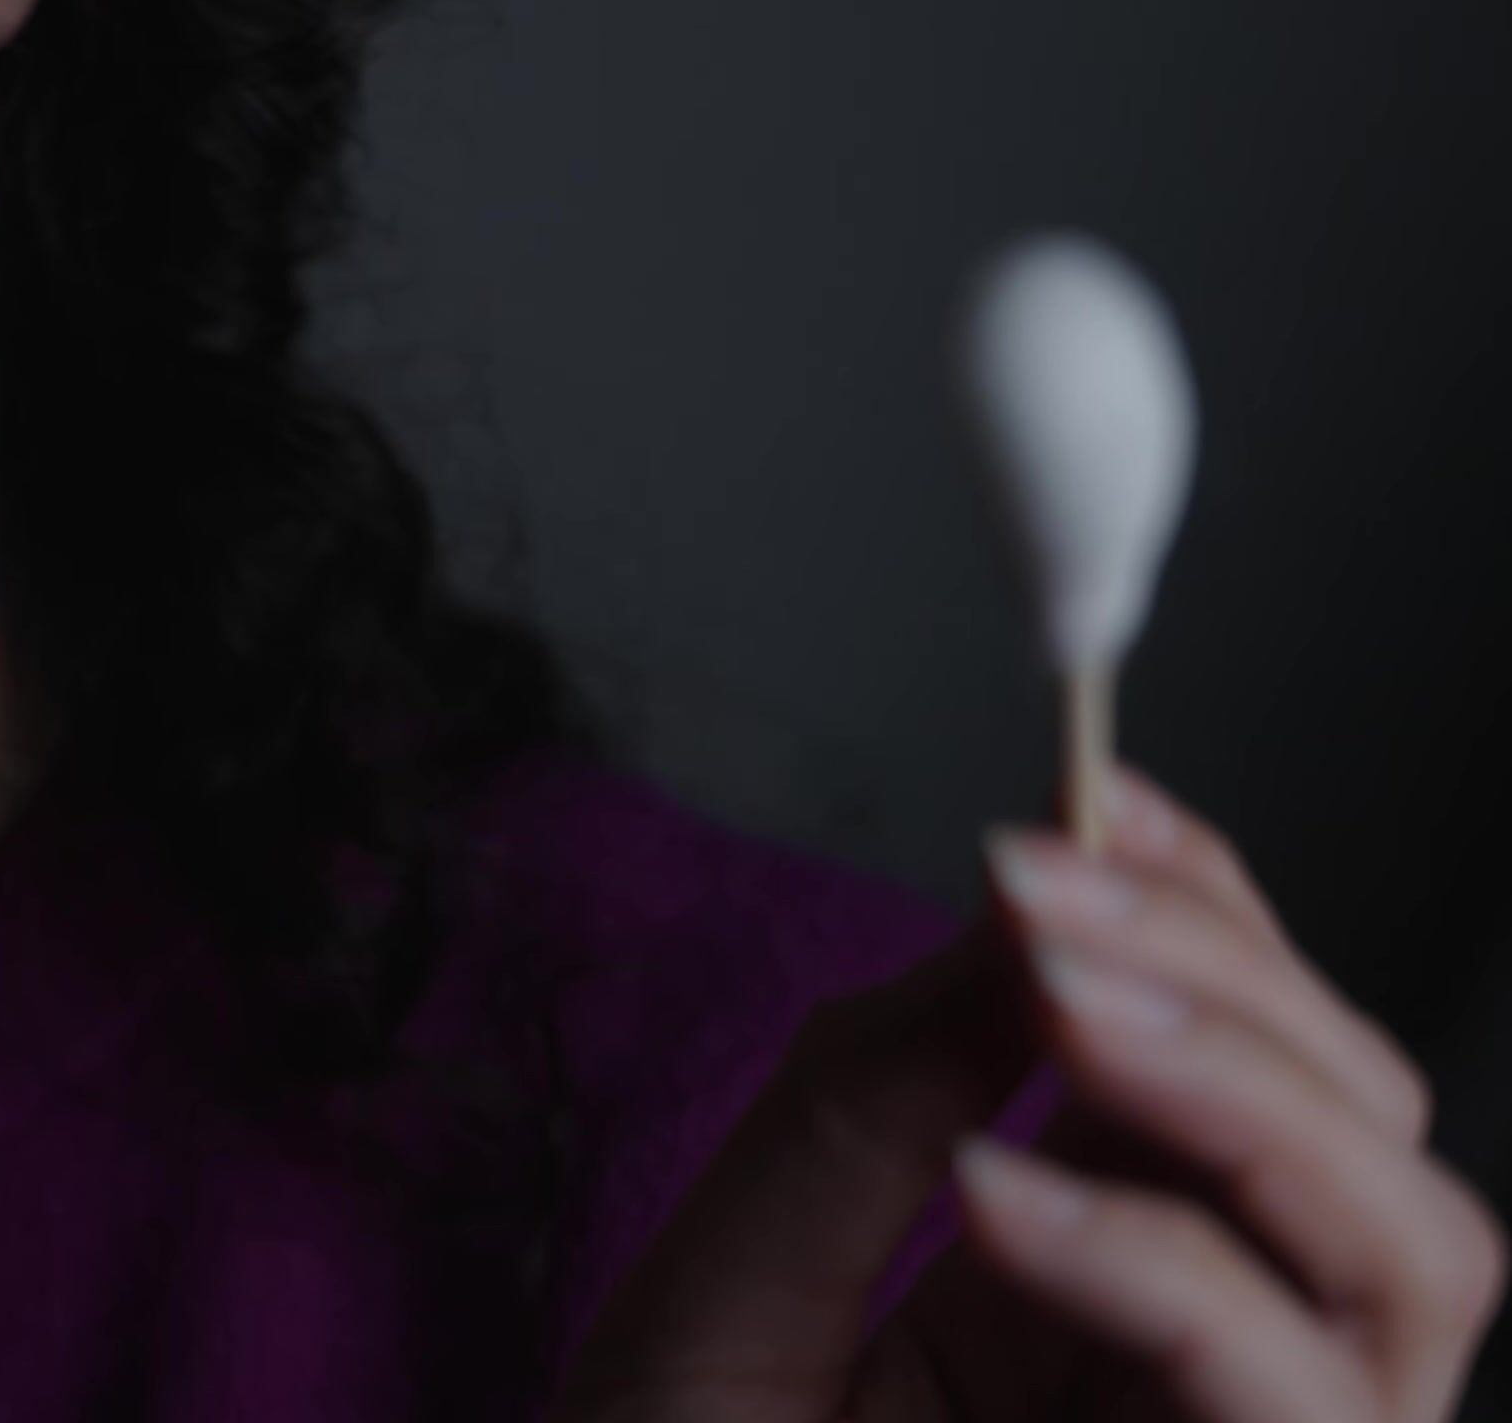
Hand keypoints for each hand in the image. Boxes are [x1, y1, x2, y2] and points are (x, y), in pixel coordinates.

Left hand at [548, 761, 1504, 1422]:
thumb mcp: (733, 1285)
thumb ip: (875, 1105)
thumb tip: (1024, 907)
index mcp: (1100, 1296)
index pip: (1245, 1073)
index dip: (1210, 913)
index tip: (1085, 791)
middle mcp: (1209, 1387)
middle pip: (1374, 1144)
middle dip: (1240, 979)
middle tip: (1049, 888)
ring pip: (1419, 1265)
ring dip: (1252, 1098)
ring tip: (1068, 1001)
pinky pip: (1300, 1409)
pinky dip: (1173, 1274)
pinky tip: (1007, 1197)